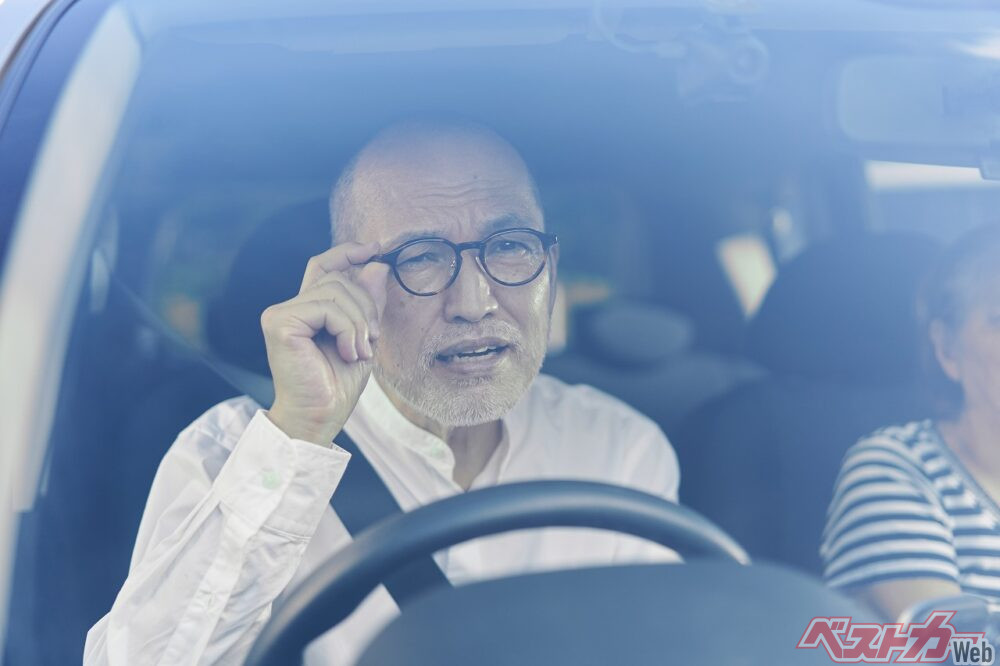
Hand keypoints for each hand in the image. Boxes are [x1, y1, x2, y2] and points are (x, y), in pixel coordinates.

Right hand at [261, 241, 389, 444]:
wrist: (320, 417)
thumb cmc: (336, 385)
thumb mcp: (363, 337)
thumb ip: (368, 303)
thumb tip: (377, 265)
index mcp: (307, 310)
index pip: (324, 266)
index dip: (347, 252)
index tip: (375, 249)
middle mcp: (290, 307)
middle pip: (338, 278)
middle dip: (366, 306)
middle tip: (371, 341)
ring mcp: (281, 313)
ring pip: (336, 291)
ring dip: (359, 322)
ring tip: (359, 352)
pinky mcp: (279, 322)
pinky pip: (327, 307)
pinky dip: (347, 328)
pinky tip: (348, 352)